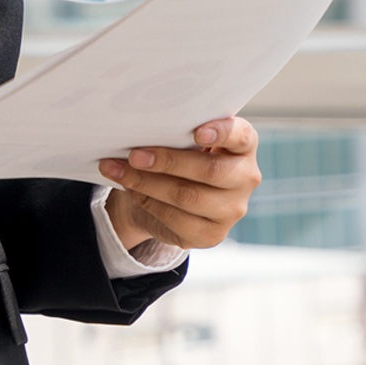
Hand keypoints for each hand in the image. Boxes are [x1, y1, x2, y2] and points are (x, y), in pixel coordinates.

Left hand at [99, 117, 261, 251]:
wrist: (178, 198)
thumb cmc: (185, 156)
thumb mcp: (188, 140)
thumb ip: (180, 132)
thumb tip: (143, 129)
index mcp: (244, 147)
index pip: (242, 136)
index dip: (222, 133)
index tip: (197, 131)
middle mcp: (245, 178)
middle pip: (209, 170)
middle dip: (167, 161)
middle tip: (134, 155)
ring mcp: (232, 210)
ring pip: (187, 196)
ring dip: (147, 183)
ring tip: (120, 171)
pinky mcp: (212, 235)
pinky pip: (175, 219)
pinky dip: (147, 201)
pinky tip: (130, 189)